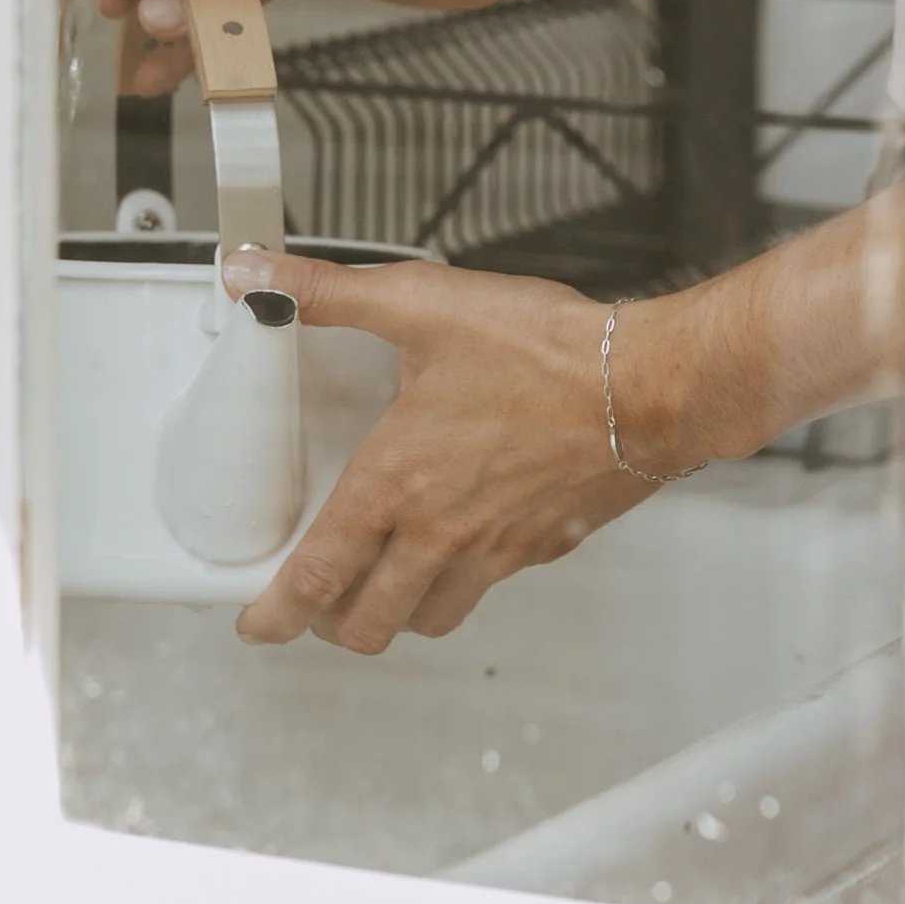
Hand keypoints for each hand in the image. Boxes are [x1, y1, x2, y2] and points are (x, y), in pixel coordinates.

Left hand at [221, 248, 674, 647]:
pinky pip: (486, 588)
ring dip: (393, 614)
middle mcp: (439, 532)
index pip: (316, 576)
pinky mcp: (541, 548)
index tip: (258, 625)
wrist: (648, 383)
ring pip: (426, 619)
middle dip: (329, 624)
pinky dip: (459, 583)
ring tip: (379, 586)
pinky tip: (460, 545)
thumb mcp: (424, 303)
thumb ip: (329, 293)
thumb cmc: (548, 351)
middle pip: (367, 622)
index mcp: (396, 483)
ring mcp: (494, 551)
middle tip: (315, 603)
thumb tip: (256, 278)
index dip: (275, 615)